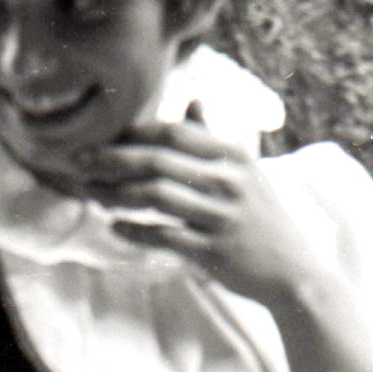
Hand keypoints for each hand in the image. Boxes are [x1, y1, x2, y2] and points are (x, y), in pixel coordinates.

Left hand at [75, 115, 320, 307]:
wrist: (294, 270)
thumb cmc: (262, 217)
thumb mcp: (246, 171)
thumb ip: (214, 138)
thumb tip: (192, 100)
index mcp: (234, 156)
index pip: (175, 132)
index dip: (134, 132)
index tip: (102, 136)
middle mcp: (229, 181)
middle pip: (158, 161)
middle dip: (112, 159)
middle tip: (78, 162)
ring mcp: (221, 216)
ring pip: (156, 197)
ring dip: (116, 194)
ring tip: (90, 194)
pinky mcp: (214, 250)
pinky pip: (164, 235)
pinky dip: (136, 230)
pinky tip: (115, 227)